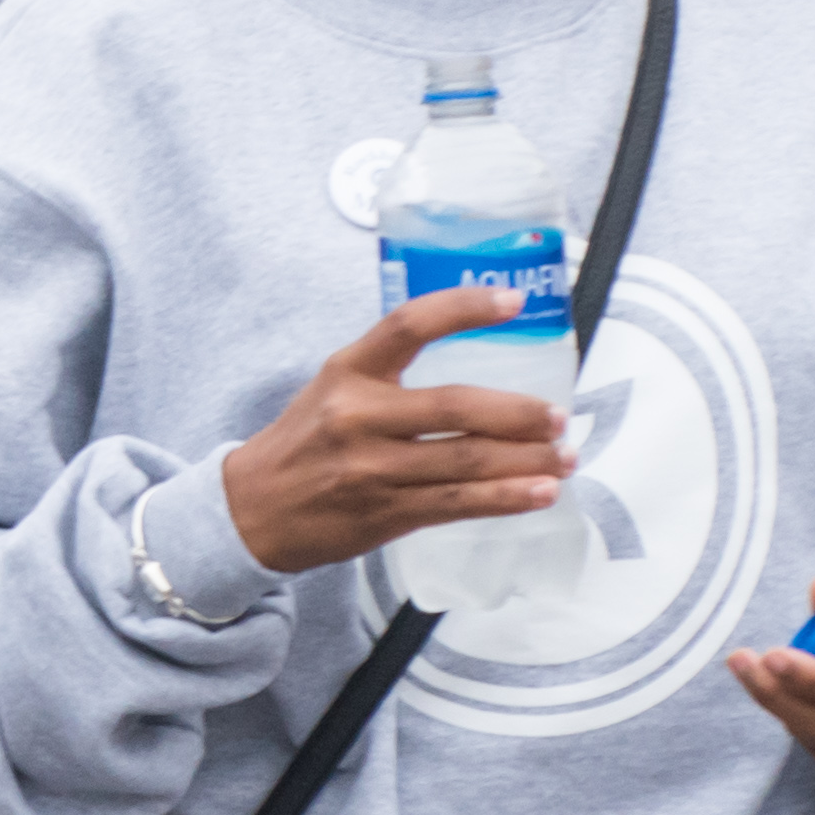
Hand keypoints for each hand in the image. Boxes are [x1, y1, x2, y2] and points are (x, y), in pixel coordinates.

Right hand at [219, 293, 569, 578]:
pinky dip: (505, 498)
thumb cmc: (305, 445)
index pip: (410, 324)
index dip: (464, 307)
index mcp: (349, 370)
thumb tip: (477, 378)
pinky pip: (458, 504)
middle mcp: (359, 414)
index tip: (514, 301)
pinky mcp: (385, 512)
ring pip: (465, 460)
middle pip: (455, 406)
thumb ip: (393, 376)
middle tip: (557, 416)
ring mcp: (372, 468)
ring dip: (526, 461)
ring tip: (563, 458)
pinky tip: (537, 493)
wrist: (251, 511)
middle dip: (518, 413)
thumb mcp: (335, 389)